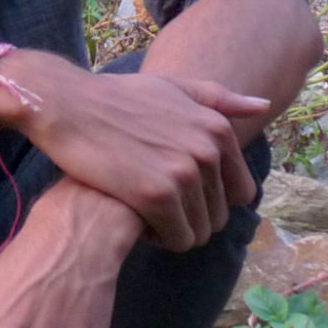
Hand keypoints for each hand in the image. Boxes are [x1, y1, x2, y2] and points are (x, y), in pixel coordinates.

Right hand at [0, 52, 264, 252]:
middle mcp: (208, 150)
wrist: (65, 106)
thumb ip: (218, 99)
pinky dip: (157, 237)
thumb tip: (262, 106)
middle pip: (219, 217)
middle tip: (152, 202)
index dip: (208, 200)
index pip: (241, 193)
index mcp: (217, 130)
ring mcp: (184, 173)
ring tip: (141, 208)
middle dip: (189, 217)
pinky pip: (177, 239)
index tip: (176, 191)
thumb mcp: (171, 88)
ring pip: (199, 233)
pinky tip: (133, 215)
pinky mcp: (157, 195)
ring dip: (172, 230)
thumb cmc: (114, 98)